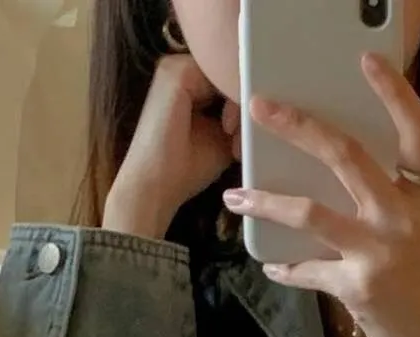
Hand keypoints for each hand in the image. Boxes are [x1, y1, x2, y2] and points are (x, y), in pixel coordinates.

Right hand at [104, 56, 240, 239]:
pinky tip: (230, 130)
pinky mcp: (176, 75)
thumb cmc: (186, 168)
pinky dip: (231, 102)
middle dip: (245, 102)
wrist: (155, 186)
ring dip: (240, 104)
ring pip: (225, 73)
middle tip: (248, 138)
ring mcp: (176, 67)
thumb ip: (238, 116)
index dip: (246, 102)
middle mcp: (180, 67)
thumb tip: (264, 108)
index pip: (228, 78)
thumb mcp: (222, 137)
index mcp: (189, 81)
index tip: (253, 135)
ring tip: (236, 140)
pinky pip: (218, 77)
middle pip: (228, 72)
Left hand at [223, 55, 419, 336]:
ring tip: (236, 197)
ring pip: (309, 212)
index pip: (415, 131)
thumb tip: (335, 186)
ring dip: (266, 202)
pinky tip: (273, 267)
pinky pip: (308, 270)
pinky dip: (286, 269)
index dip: (393, 92)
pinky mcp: (359, 288)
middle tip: (261, 108)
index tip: (367, 61)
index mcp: (419, 196)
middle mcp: (400, 216)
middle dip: (297, 126)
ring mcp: (379, 252)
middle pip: (345, 155)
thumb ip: (389, 206)